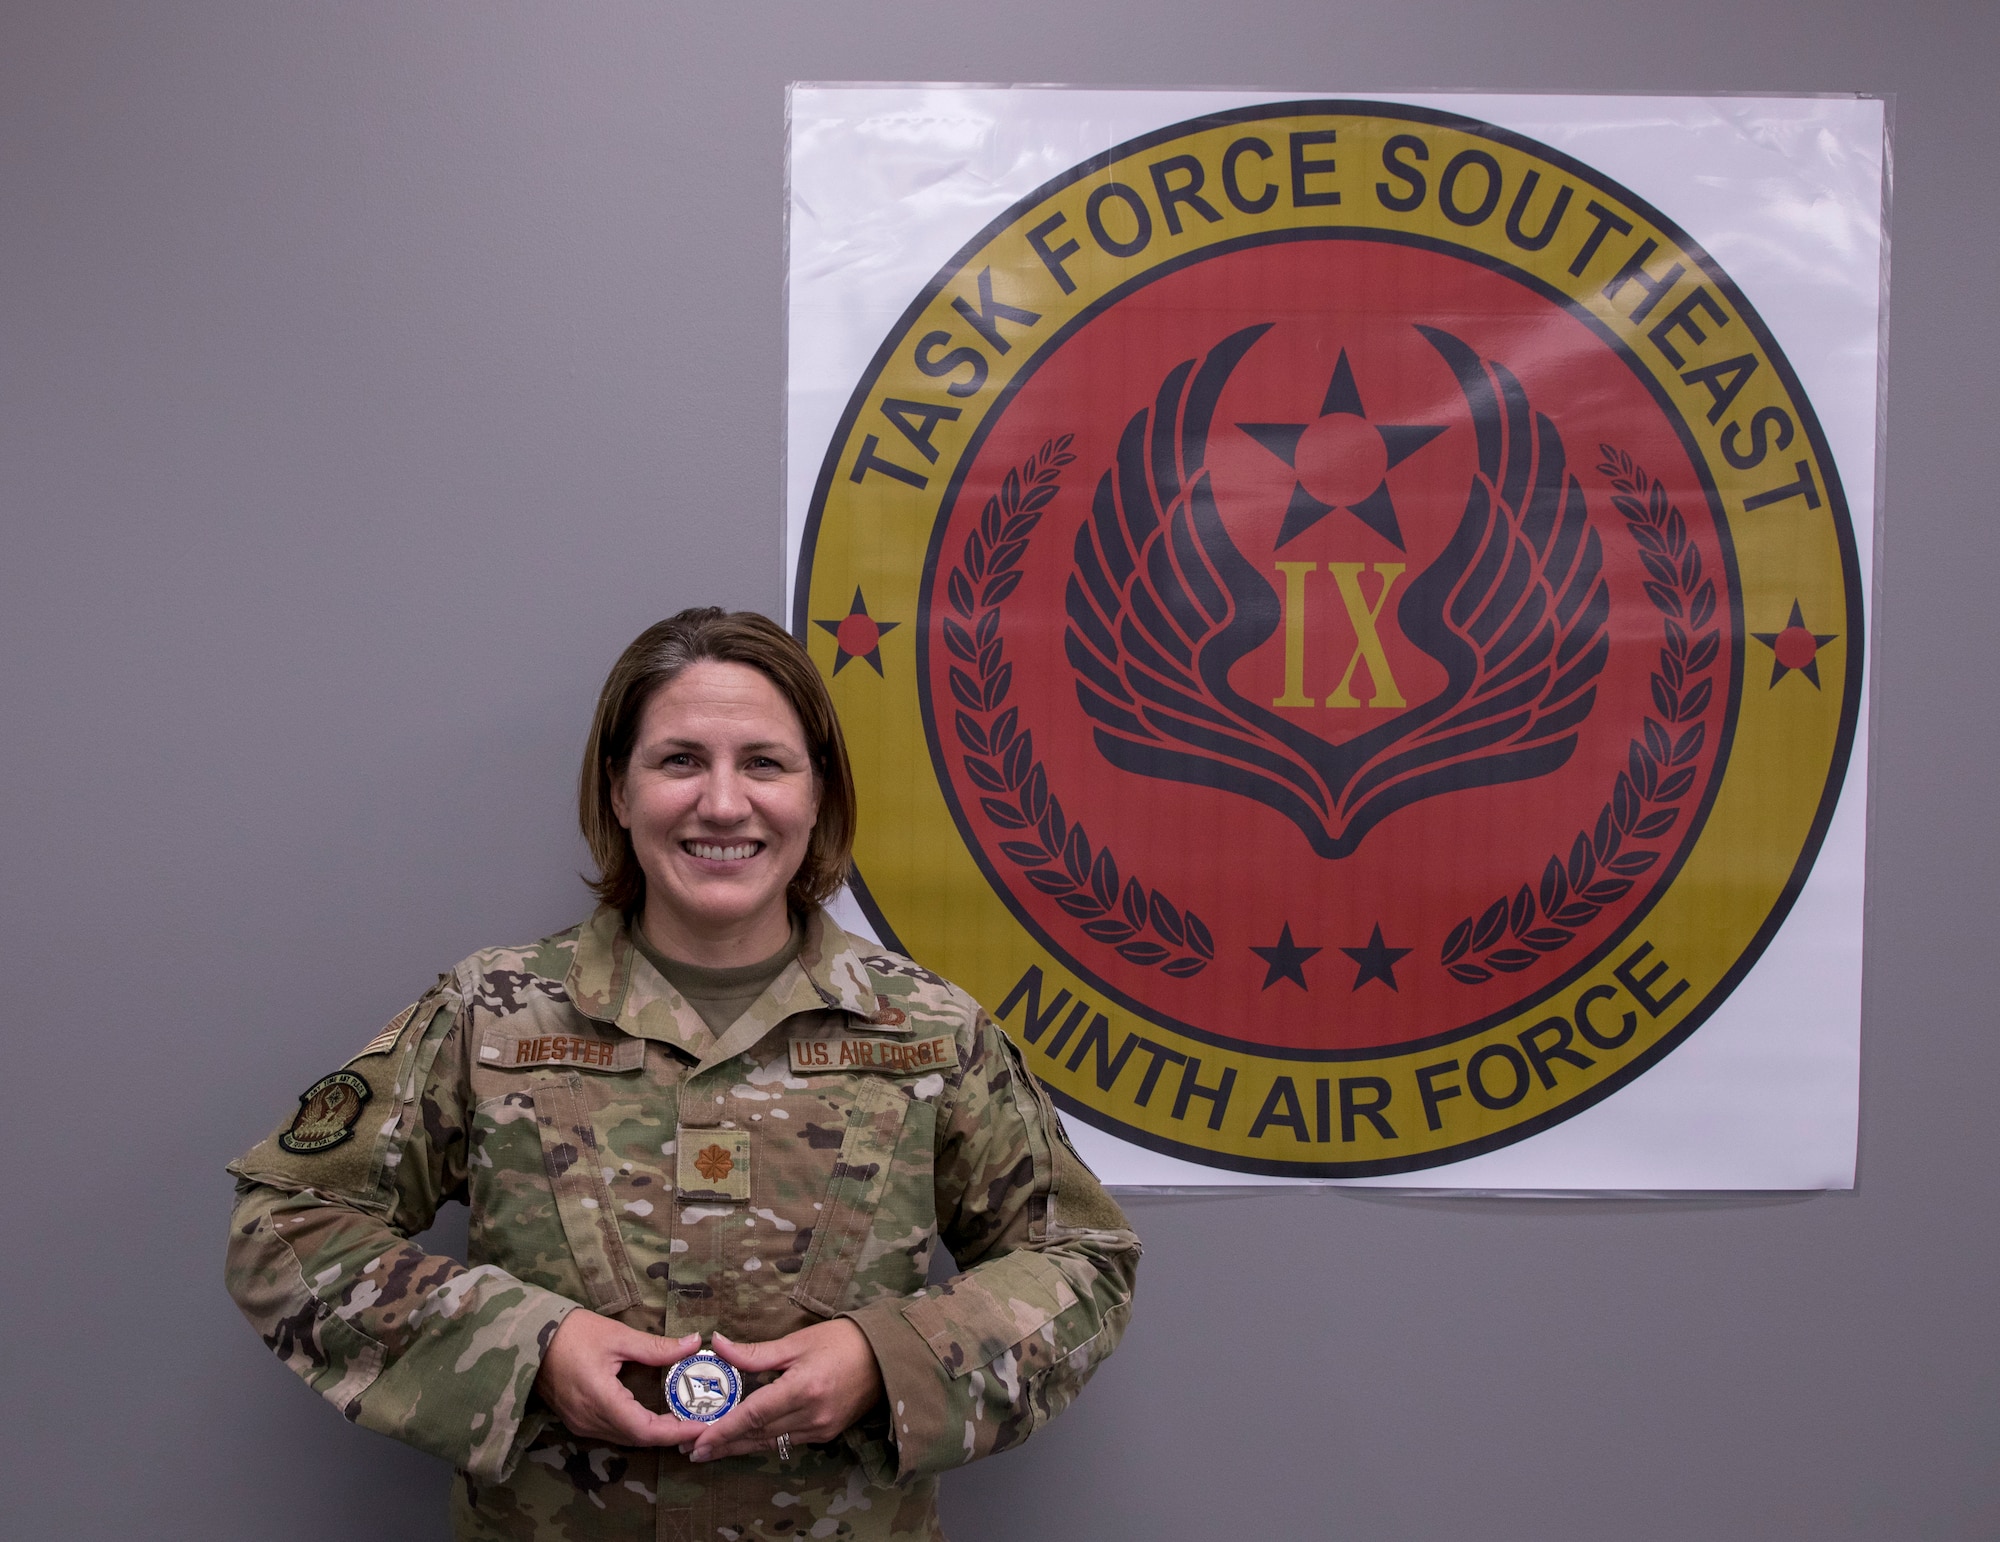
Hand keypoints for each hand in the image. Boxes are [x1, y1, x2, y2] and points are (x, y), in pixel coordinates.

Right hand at [533, 1312, 711, 1447]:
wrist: (530, 1338)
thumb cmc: (573, 1333)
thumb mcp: (618, 1337)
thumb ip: (657, 1347)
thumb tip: (693, 1343)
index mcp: (601, 1399)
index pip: (644, 1429)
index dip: (675, 1431)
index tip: (701, 1426)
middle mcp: (589, 1419)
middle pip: (636, 1438)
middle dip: (669, 1435)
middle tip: (698, 1422)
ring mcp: (580, 1423)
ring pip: (624, 1438)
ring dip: (653, 1433)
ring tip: (682, 1420)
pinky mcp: (576, 1420)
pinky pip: (611, 1432)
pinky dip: (635, 1429)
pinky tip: (653, 1417)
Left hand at [683, 1320, 883, 1462]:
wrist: (887, 1357)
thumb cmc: (842, 1341)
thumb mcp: (797, 1342)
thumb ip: (755, 1352)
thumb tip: (718, 1344)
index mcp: (804, 1388)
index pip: (754, 1415)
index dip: (723, 1430)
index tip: (698, 1440)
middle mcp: (812, 1415)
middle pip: (758, 1435)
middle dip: (723, 1444)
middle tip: (691, 1450)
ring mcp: (820, 1429)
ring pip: (770, 1442)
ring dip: (739, 1446)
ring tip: (709, 1449)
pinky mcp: (826, 1434)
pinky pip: (785, 1441)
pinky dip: (761, 1441)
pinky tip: (743, 1440)